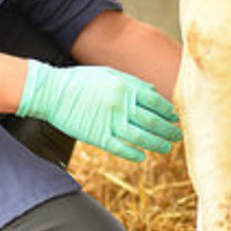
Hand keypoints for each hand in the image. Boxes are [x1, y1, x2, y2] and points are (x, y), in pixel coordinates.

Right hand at [17, 61, 181, 161]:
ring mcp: (110, 122)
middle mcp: (121, 105)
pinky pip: (121, 148)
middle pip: (153, 122)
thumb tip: (154, 92)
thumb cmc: (80, 80)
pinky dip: (134, 154)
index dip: (169, 113)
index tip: (176, 119)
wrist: (52, 91)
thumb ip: (133, 83)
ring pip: (141, 138)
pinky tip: (142, 157)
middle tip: (178, 136)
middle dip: (169, 131)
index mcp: (126, 88)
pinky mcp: (97, 137)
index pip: (156, 103)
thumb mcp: (109, 73)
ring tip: (167, 148)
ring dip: (157, 144)